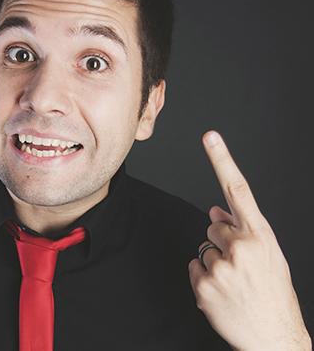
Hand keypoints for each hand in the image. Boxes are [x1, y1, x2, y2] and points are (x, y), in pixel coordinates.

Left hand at [188, 130, 311, 350]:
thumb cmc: (273, 293)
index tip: (209, 137)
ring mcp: (221, 267)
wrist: (275, 338)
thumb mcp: (270, 257)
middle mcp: (241, 247)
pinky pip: (194, 266)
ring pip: (202, 247)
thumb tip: (215, 208)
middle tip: (241, 266)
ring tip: (235, 282)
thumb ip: (244, 229)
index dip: (222, 160)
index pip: (238, 190)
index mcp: (261, 236)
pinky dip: (204, 277)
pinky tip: (223, 292)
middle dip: (223, 240)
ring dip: (214, 261)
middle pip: (213, 225)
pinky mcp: (204, 285)